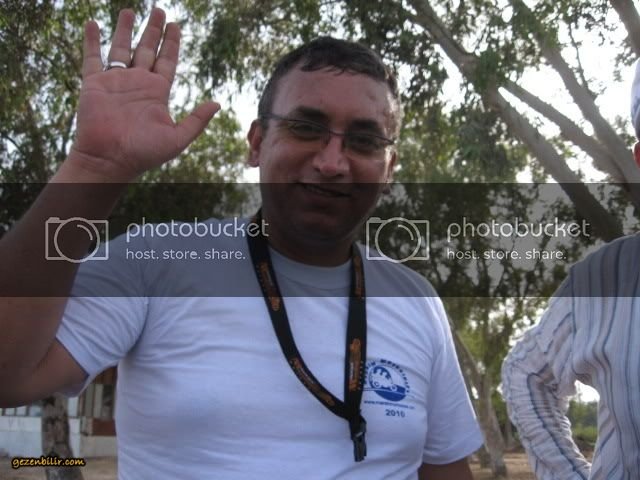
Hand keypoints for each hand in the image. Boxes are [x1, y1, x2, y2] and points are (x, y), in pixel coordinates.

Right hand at [70, 8, 219, 180]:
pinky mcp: (94, 84)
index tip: (175, 25)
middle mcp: (137, 84)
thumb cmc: (144, 153)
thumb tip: (217, 103)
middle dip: (153, 30)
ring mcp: (116, 82)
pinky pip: (92, 57)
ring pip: (121, 48)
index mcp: (157, 93)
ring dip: (125, 29)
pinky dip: (92, 40)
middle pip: (147, 49)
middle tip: (159, 10)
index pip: (167, 61)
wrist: (110, 160)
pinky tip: (92, 23)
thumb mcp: (177, 138)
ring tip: (129, 10)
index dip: (172, 43)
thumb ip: (197, 120)